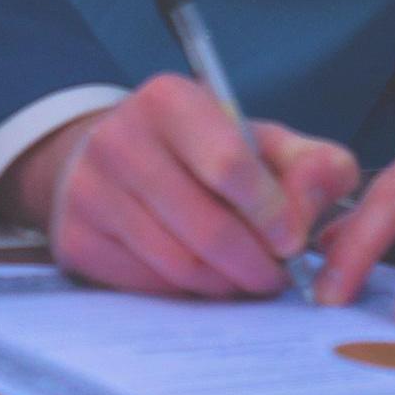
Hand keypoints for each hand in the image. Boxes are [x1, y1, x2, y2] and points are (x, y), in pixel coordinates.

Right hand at [10, 75, 361, 298]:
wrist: (113, 158)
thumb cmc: (203, 151)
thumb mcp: (260, 141)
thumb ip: (310, 164)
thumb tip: (319, 199)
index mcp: (169, 101)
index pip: (228, 165)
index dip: (271, 213)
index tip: (292, 240)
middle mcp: (118, 139)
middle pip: (206, 228)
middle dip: (256, 265)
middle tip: (277, 277)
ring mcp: (89, 191)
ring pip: (179, 265)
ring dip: (226, 285)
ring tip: (246, 279)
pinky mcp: (75, 239)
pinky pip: (148, 286)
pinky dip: (187, 294)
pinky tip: (205, 279)